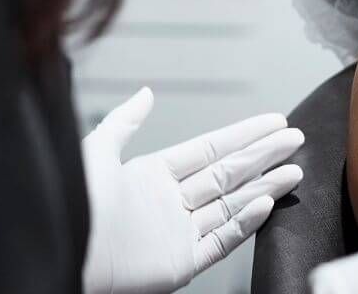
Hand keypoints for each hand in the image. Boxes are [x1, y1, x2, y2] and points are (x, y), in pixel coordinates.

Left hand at [82, 87, 303, 293]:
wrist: (62, 252)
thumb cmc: (71, 205)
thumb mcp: (97, 151)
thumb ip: (124, 121)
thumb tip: (146, 93)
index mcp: (153, 175)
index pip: (211, 149)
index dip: (244, 134)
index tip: (274, 121)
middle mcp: (171, 203)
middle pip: (229, 173)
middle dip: (263, 154)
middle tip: (295, 138)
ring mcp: (178, 233)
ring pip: (233, 204)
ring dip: (265, 186)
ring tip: (294, 170)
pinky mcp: (180, 264)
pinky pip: (220, 240)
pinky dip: (246, 223)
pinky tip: (266, 203)